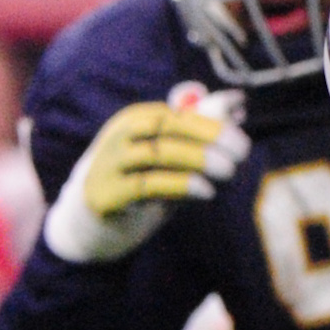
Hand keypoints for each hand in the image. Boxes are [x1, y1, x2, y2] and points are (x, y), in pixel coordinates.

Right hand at [40, 98, 246, 262]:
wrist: (88, 225)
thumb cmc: (138, 184)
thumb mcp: (167, 158)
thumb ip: (197, 133)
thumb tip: (238, 105)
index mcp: (133, 122)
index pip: (175, 113)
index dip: (210, 116)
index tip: (242, 123)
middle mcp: (118, 137)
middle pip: (165, 126)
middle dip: (207, 134)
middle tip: (241, 149)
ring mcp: (109, 165)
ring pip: (157, 153)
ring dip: (197, 159)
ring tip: (228, 170)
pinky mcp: (105, 195)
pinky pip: (146, 185)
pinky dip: (179, 185)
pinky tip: (206, 190)